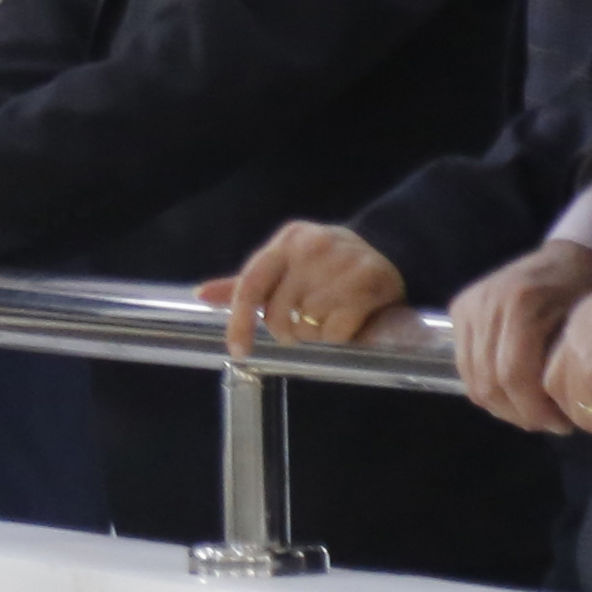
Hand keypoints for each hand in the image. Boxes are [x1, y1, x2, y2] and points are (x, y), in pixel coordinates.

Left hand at [198, 222, 406, 356]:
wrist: (391, 249)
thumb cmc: (328, 262)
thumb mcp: (287, 262)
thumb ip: (248, 283)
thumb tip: (201, 294)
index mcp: (286, 241)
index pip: (251, 284)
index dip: (240, 321)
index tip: (238, 350)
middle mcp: (310, 248)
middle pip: (278, 314)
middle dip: (287, 331)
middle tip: (305, 326)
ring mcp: (339, 265)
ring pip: (307, 327)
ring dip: (316, 335)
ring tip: (331, 317)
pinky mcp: (366, 284)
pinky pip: (336, 333)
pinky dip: (339, 337)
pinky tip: (350, 320)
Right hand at [448, 240, 591, 432]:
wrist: (568, 256)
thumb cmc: (587, 289)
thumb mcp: (584, 326)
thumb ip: (564, 366)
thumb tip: (558, 416)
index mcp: (520, 303)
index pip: (513, 376)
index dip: (534, 410)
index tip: (562, 425)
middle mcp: (486, 303)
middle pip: (488, 382)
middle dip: (518, 413)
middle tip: (547, 424)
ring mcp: (468, 306)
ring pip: (472, 378)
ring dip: (501, 405)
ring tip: (531, 412)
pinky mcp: (458, 310)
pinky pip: (465, 365)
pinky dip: (486, 387)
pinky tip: (513, 393)